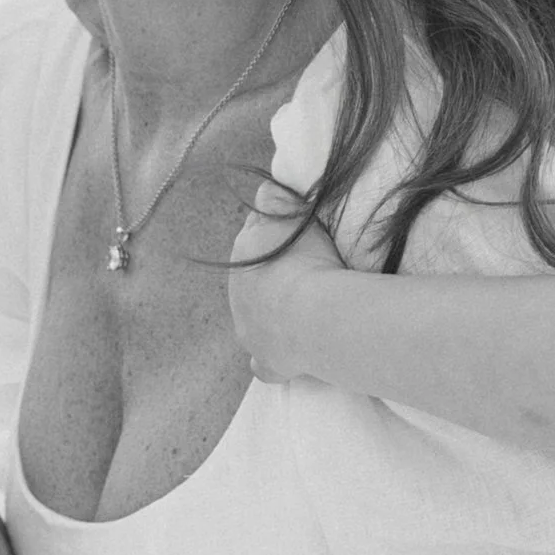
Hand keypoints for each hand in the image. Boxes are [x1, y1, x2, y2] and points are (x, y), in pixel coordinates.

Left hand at [228, 179, 347, 382]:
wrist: (315, 313)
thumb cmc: (309, 260)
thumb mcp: (294, 215)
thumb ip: (276, 199)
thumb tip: (264, 190)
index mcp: (243, 255)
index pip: (255, 237)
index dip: (276, 233)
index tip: (296, 234)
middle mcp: (239, 294)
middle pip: (254, 279)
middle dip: (273, 275)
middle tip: (305, 271)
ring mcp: (250, 330)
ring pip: (253, 319)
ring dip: (270, 314)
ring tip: (298, 310)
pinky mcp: (267, 360)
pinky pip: (263, 364)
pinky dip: (270, 361)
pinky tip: (282, 360)